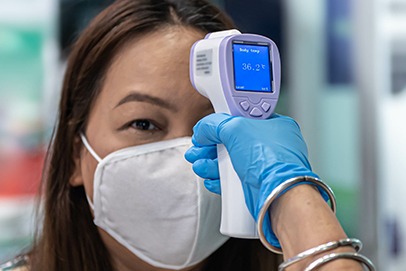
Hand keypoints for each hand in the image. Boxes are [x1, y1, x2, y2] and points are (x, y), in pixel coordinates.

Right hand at [185, 113, 324, 247]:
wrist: (279, 195)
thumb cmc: (270, 160)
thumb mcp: (236, 128)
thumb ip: (215, 124)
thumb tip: (203, 129)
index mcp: (274, 125)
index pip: (243, 118)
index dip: (223, 122)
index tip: (207, 127)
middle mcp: (270, 146)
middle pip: (232, 141)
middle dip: (210, 146)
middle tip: (197, 147)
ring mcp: (263, 167)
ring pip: (230, 162)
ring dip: (210, 163)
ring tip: (199, 165)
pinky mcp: (256, 185)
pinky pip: (233, 180)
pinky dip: (219, 179)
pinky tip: (211, 179)